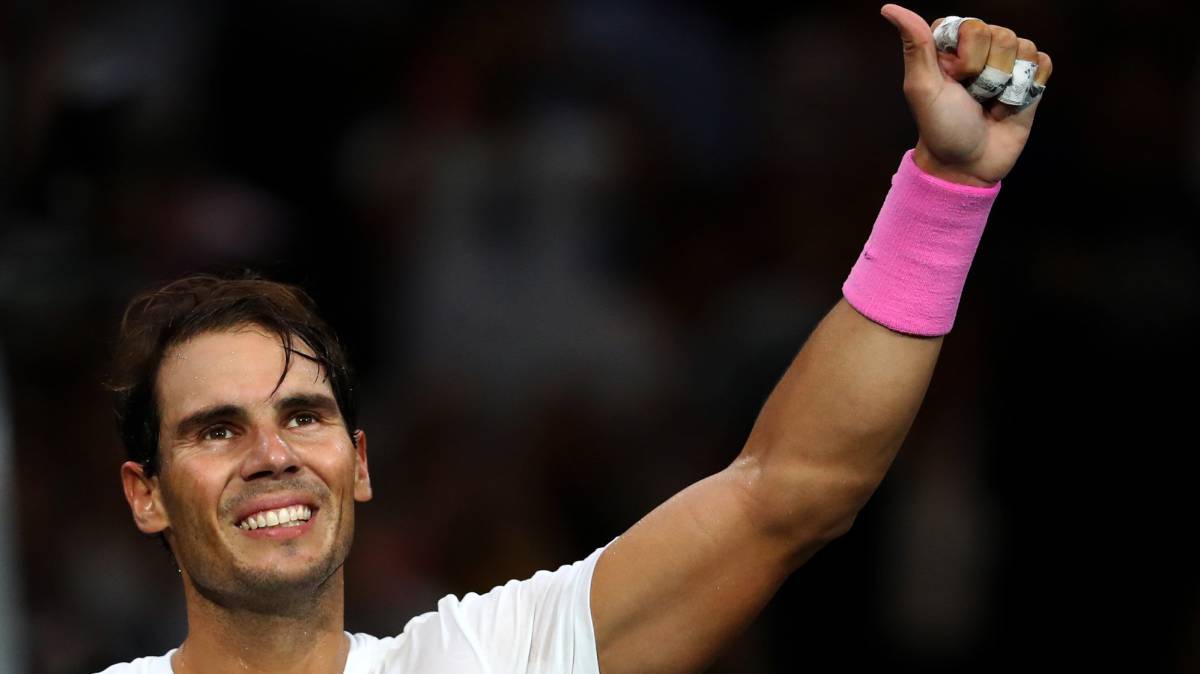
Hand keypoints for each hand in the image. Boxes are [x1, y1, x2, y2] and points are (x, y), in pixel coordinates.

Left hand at [880, 4, 1053, 185]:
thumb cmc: (940, 127)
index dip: (966, 56)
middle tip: (972, 96)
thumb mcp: (922, 87)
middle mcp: (980, 48)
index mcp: (950, 44)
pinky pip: (1043, 63)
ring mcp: (1006, 62)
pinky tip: (1010, 105)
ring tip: (989, 103)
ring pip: (1024, 48)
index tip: (953, 80)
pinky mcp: (1029, 79)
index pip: (972, 26)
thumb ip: (916, 44)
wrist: (968, 164)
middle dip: (987, 74)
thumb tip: (889, 8)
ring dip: (1006, 85)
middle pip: (1002, 35)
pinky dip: (1027, 89)